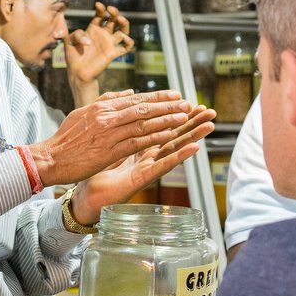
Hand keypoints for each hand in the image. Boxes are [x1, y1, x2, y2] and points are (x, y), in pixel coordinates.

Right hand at [27, 90, 195, 186]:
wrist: (50, 158)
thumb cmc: (66, 139)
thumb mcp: (83, 113)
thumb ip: (107, 101)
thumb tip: (130, 92)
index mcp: (101, 107)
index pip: (135, 98)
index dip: (157, 96)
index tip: (175, 94)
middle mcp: (106, 117)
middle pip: (143, 108)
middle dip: (167, 105)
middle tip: (186, 103)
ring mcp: (108, 134)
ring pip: (142, 124)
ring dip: (165, 120)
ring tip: (183, 117)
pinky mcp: (109, 152)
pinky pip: (136, 143)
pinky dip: (154, 138)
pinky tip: (168, 136)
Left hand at [66, 2, 133, 90]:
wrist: (77, 72)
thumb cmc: (73, 56)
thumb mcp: (69, 41)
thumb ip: (76, 34)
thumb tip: (88, 39)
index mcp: (93, 29)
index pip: (100, 15)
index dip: (101, 9)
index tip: (98, 5)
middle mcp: (103, 34)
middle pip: (113, 20)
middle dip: (115, 12)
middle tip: (111, 10)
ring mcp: (109, 43)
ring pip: (122, 31)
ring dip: (124, 24)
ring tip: (120, 19)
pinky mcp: (113, 53)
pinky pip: (126, 47)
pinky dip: (129, 42)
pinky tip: (125, 39)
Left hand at [71, 106, 216, 224]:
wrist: (85, 193)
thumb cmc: (94, 170)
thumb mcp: (106, 143)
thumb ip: (119, 127)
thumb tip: (125, 106)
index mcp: (138, 145)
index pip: (161, 126)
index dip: (176, 115)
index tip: (192, 102)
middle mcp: (146, 156)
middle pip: (173, 136)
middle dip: (192, 123)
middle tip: (210, 111)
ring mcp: (146, 168)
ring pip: (173, 149)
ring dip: (192, 137)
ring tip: (209, 126)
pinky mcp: (143, 179)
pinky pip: (162, 166)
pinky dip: (179, 157)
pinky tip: (193, 148)